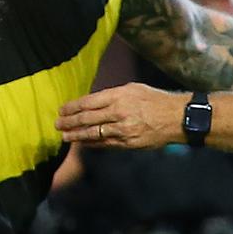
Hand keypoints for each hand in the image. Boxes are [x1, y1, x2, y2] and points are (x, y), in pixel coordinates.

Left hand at [57, 83, 186, 148]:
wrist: (175, 117)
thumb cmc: (155, 100)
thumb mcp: (134, 89)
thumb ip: (114, 95)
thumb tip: (94, 102)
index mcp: (119, 96)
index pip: (89, 102)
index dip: (72, 107)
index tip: (62, 110)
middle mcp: (118, 112)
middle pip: (87, 118)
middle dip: (70, 122)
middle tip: (57, 124)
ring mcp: (122, 129)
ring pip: (93, 133)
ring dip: (76, 135)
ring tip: (65, 136)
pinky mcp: (127, 143)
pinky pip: (105, 144)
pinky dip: (92, 144)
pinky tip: (83, 143)